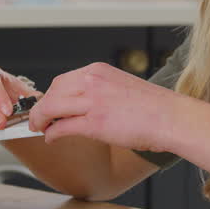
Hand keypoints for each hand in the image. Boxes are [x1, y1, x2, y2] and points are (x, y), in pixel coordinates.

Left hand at [27, 62, 178, 152]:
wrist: (171, 118)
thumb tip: (82, 104)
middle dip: (42, 107)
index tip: (48, 105)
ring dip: (40, 119)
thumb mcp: (120, 86)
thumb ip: (99, 91)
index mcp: (97, 70)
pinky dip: (52, 133)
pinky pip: (62, 127)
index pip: (62, 80)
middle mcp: (92, 81)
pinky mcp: (95, 123)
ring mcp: (92, 101)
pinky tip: (51, 138)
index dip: (51, 95)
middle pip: (52, 92)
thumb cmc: (153, 107)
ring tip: (39, 128)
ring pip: (51, 108)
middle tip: (38, 119)